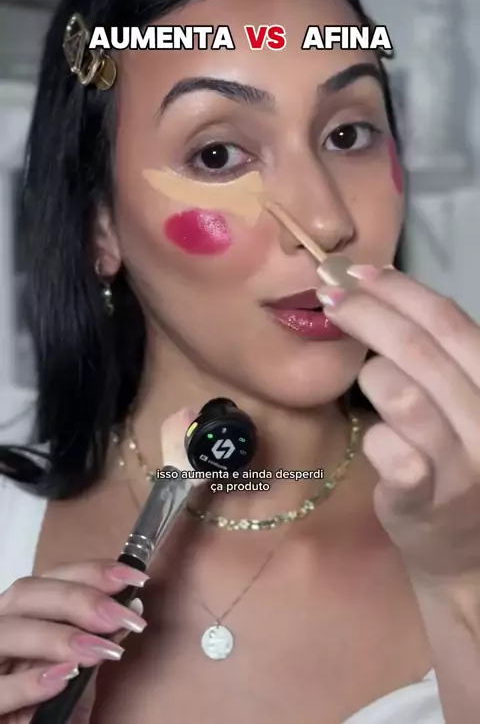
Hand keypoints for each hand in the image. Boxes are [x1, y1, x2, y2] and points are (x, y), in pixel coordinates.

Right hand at [0, 559, 146, 722]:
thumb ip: (100, 637)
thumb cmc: (53, 702)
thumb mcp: (82, 668)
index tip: (133, 578)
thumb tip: (132, 606)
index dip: (92, 571)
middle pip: (26, 594)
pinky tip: (63, 678)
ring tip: (98, 650)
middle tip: (119, 616)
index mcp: (21, 612)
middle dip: (78, 599)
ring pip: (7, 632)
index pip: (51, 577)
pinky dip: (30, 682)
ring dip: (58, 637)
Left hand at [316, 265, 479, 581]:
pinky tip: (376, 440)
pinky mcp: (429, 497)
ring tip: (370, 384)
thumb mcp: (463, 401)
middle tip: (330, 296)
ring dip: (373, 377)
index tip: (359, 272)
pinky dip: (373, 435)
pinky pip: (385, 446)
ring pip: (401, 392)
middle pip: (421, 349)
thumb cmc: (459, 461)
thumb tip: (384, 289)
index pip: (450, 321)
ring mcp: (463, 462)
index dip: (400, 290)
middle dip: (368, 313)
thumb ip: (439, 355)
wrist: (468, 552)